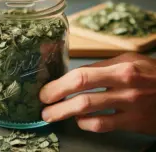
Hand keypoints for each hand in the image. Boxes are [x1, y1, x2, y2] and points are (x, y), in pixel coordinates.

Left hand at [39, 52, 155, 134]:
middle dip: (56, 97)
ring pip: (89, 111)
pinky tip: (79, 121)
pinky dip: (87, 124)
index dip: (60, 83)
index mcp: (120, 68)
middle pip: (81, 91)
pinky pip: (103, 126)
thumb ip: (102, 67)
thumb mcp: (128, 61)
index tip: (47, 88)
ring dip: (65, 113)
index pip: (81, 74)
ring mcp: (129, 106)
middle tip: (43, 103)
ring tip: (51, 115)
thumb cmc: (150, 74)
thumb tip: (74, 75)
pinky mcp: (134, 123)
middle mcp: (124, 86)